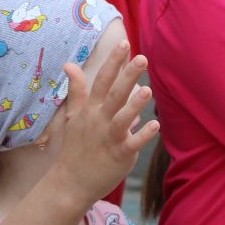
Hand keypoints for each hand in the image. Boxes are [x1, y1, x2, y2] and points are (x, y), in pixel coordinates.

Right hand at [52, 40, 159, 203]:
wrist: (70, 182)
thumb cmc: (75, 146)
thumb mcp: (73, 116)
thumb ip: (76, 90)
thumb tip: (69, 64)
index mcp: (91, 110)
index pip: (102, 81)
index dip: (113, 62)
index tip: (124, 43)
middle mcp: (99, 121)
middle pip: (115, 95)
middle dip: (128, 76)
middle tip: (143, 58)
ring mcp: (108, 139)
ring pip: (122, 119)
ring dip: (135, 105)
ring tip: (148, 90)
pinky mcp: (118, 156)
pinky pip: (131, 144)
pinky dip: (142, 135)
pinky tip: (155, 125)